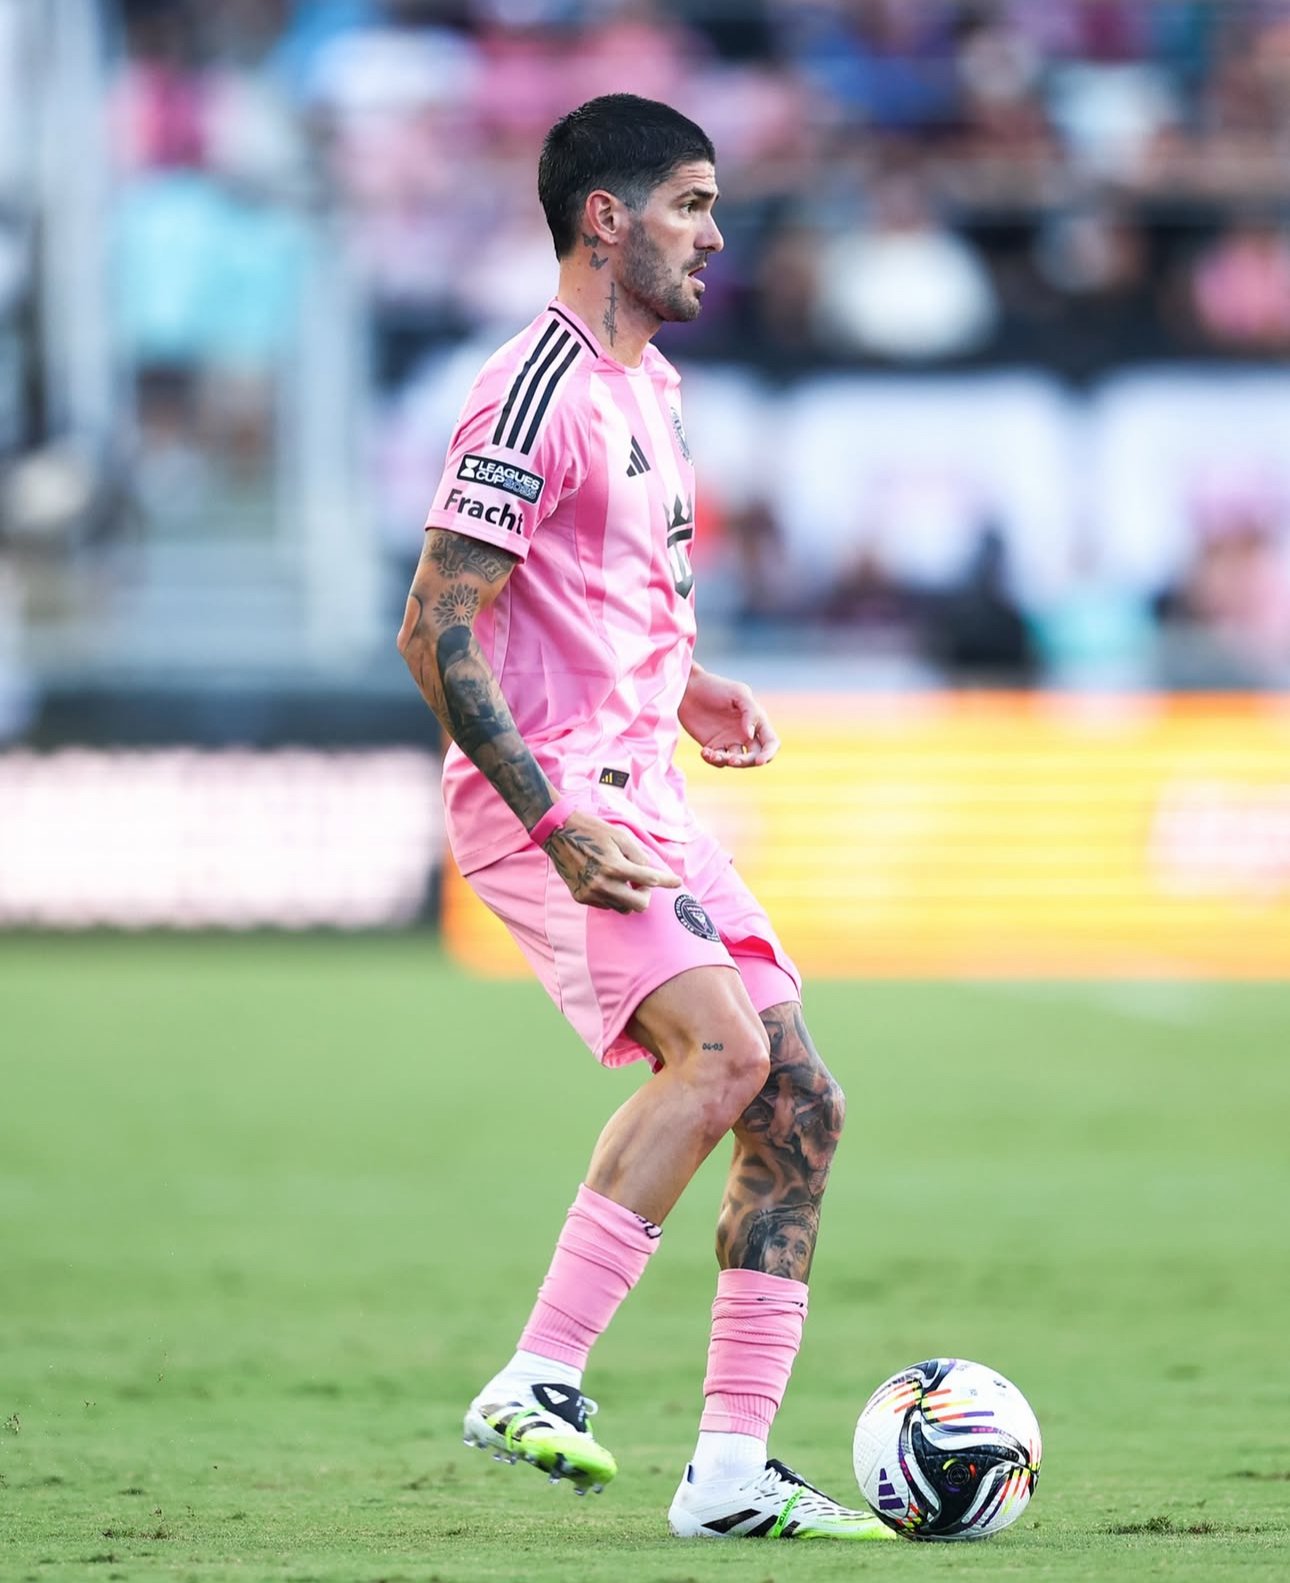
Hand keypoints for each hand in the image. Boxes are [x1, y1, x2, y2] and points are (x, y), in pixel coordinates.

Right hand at [544, 810, 681, 912]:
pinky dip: (611, 896)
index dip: (667, 881)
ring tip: (622, 879)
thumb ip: (639, 857)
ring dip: (628, 897)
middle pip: (638, 905)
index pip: (649, 880)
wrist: (559, 833)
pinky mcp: (581, 898)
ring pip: (622, 907)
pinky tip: (605, 880)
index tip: (677, 882)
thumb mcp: (620, 837)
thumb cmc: (593, 831)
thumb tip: (653, 875)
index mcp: (615, 866)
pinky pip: (606, 905)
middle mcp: (603, 884)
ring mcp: (590, 893)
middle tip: (643, 883)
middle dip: (646, 895)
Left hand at [679, 667, 779, 768]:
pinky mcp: (713, 746)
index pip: (770, 742)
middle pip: (754, 757)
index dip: (768, 754)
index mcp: (757, 721)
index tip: (759, 761)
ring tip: (713, 754)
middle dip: (745, 762)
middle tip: (733, 760)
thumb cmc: (716, 687)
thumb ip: (750, 712)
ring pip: (736, 761)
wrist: (689, 689)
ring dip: (727, 762)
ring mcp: (729, 741)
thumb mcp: (738, 693)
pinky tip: (705, 752)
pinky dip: (713, 760)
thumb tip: (750, 736)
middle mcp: (745, 734)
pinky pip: (718, 761)